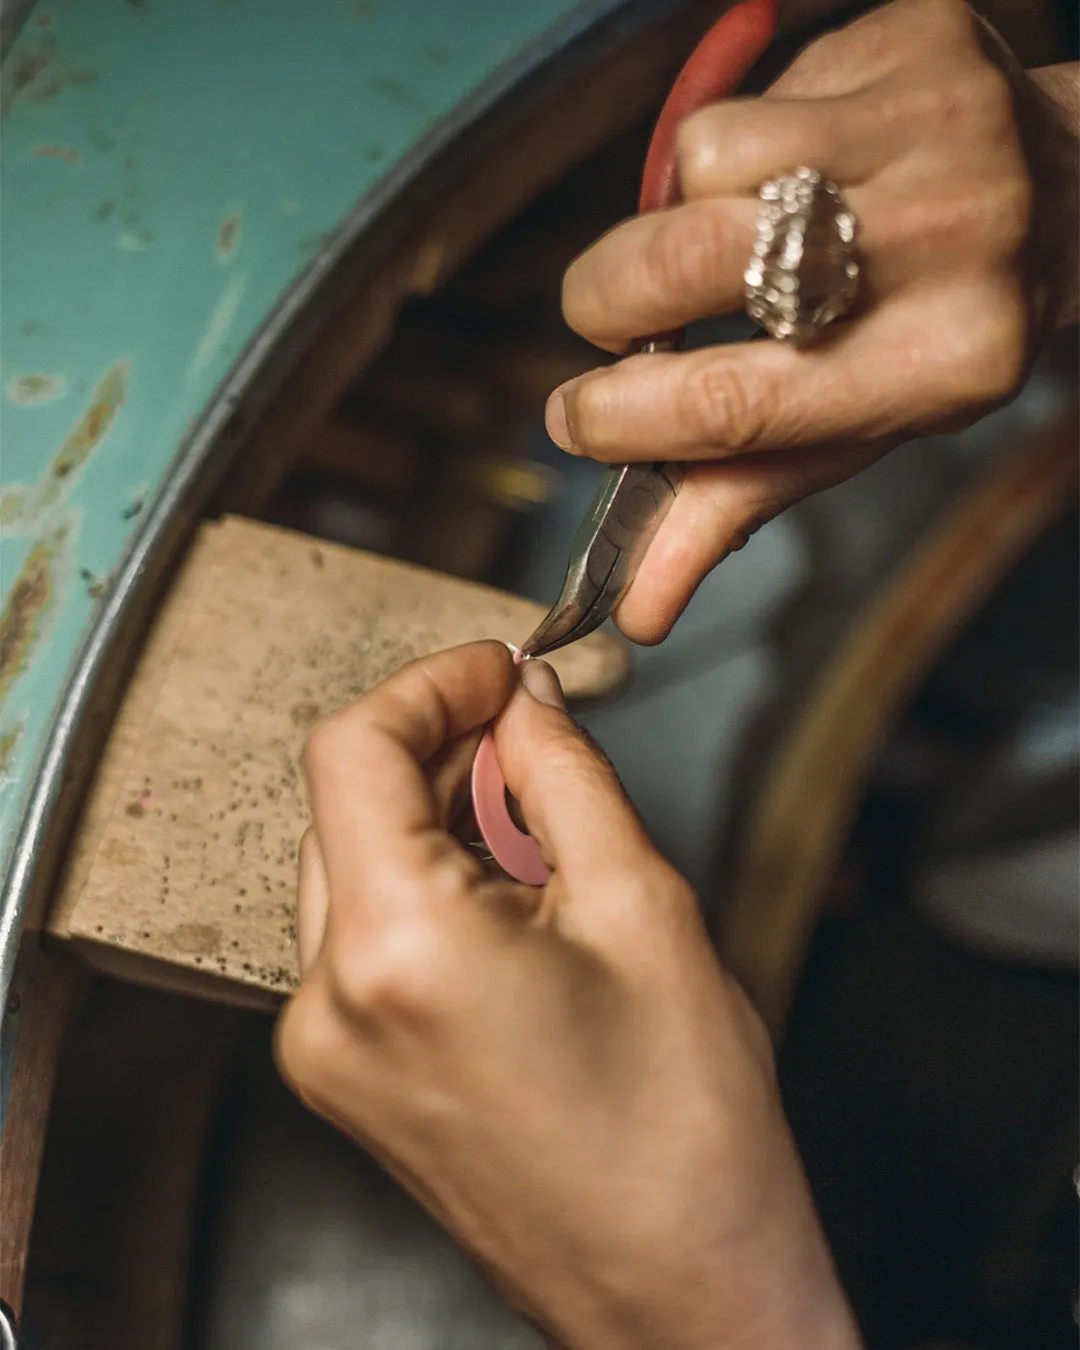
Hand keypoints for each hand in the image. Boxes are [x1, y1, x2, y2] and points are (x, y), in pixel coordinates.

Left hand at [275, 642, 859, 1349]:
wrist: (680, 1298)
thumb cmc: (684, 1136)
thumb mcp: (642, 908)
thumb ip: (566, 779)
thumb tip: (529, 706)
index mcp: (398, 950)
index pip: (354, 748)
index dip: (430, 683)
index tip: (498, 670)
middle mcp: (329, 1004)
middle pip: (345, 802)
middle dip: (437, 745)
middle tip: (532, 728)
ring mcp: (327, 1052)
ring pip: (350, 864)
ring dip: (432, 812)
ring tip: (536, 817)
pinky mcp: (346, 1078)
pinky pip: (360, 936)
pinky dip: (423, 883)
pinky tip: (508, 891)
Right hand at [546, 0, 1078, 643]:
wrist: (1052, 198)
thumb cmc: (930, 336)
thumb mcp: (847, 433)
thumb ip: (735, 504)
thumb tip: (637, 606)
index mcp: (940, 367)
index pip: (735, 404)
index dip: (620, 419)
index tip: (572, 420)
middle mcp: (951, 242)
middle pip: (692, 262)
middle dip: (608, 299)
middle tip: (607, 320)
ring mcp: (935, 130)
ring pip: (702, 166)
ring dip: (673, 214)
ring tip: (715, 242)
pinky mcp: (911, 45)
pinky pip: (741, 100)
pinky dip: (720, 150)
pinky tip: (763, 173)